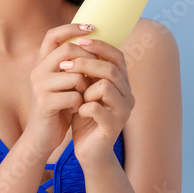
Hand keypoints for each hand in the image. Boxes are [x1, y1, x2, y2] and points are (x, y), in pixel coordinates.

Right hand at [22, 23, 97, 157]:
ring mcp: (39, 87)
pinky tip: (75, 110)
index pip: (53, 35)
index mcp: (41, 63)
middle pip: (68, 51)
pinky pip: (74, 95)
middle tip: (95, 74)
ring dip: (85, 87)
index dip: (71, 28)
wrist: (41, 137)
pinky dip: (80, 103)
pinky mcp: (44, 103)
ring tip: (82, 98)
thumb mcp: (64, 83)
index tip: (91, 27)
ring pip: (75, 75)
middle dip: (88, 60)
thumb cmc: (57, 108)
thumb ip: (73, 65)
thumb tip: (94, 43)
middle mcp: (37, 71)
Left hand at [59, 37, 134, 163]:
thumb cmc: (86, 118)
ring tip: (76, 96)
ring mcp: (123, 112)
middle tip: (65, 66)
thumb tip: (75, 41)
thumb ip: (86, 71)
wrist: (90, 152)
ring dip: (85, 88)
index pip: (117, 56)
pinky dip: (83, 107)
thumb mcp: (85, 90)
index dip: (100, 46)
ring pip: (106, 87)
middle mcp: (128, 95)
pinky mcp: (114, 127)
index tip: (80, 40)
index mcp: (122, 84)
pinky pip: (97, 108)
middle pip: (110, 69)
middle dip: (85, 64)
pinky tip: (77, 112)